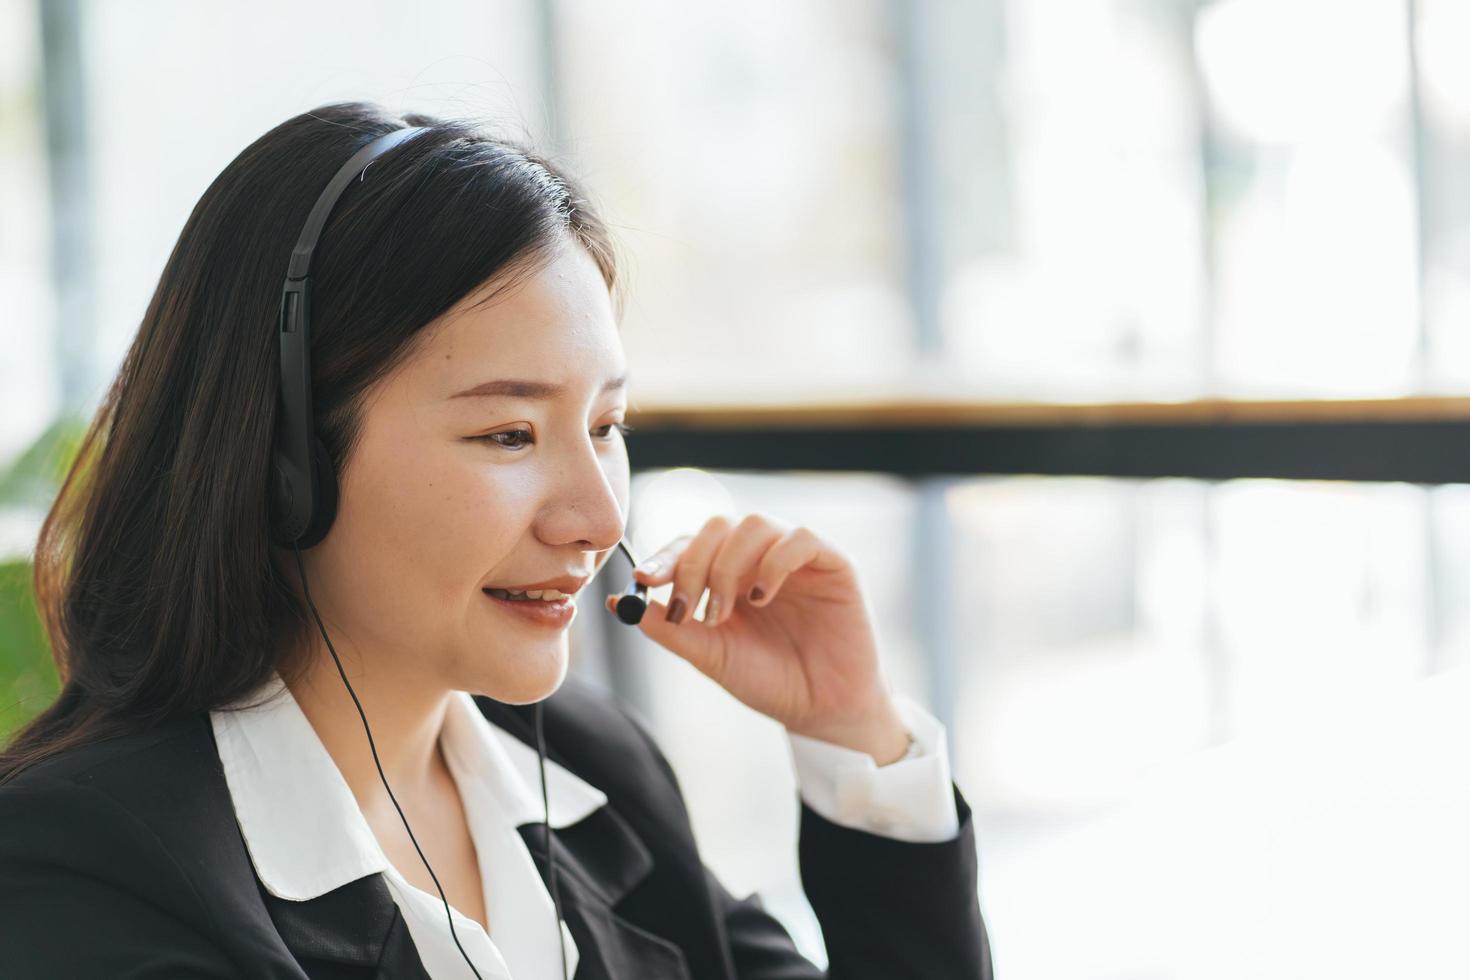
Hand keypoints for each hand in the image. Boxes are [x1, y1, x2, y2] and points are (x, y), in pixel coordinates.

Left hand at [605, 513, 909, 760]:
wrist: (822, 712)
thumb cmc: (770, 681)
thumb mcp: (711, 655)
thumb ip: (670, 628)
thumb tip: (620, 603)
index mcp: (730, 574)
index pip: (691, 545)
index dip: (665, 556)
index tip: (644, 579)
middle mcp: (761, 558)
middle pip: (718, 525)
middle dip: (694, 562)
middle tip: (687, 606)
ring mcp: (797, 558)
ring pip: (754, 524)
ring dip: (728, 565)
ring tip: (725, 611)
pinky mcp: (833, 563)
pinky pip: (800, 538)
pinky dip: (774, 562)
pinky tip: (761, 597)